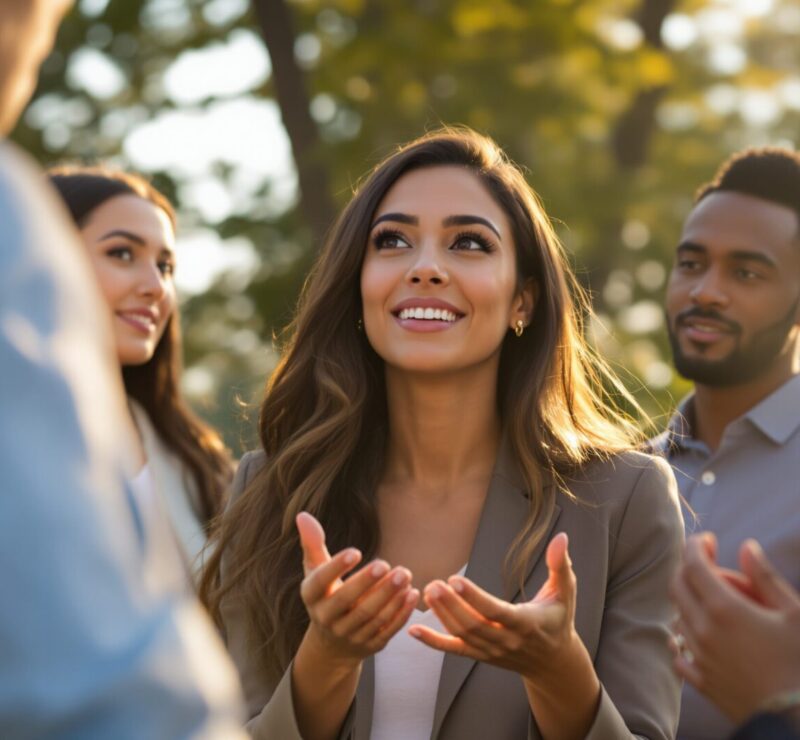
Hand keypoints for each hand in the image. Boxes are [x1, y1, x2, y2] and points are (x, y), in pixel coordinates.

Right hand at [296, 512, 418, 665]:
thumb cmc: (325, 595)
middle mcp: (327, 619)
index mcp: (312, 597)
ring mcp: (349, 635)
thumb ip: (312, 544)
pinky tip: (412, 593)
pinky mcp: (370, 645)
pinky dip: (401, 613)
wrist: (331, 644)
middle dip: (368, 583)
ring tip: (405, 574)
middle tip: (387, 564)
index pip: (320, 583)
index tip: (356, 551)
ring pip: (370, 617)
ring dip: (389, 596)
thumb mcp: (315, 570)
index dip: (336, 568)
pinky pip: (386, 630)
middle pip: (348, 602)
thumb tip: (302, 515)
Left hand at [409, 533, 581, 678]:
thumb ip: (560, 564)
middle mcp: (507, 640)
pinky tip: (414, 629)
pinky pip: (454, 650)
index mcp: (526, 623)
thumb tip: (562, 536)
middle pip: (473, 624)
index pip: (496, 611)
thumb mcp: (566, 591)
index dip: (474, 597)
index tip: (455, 580)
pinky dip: (433, 642)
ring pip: (462, 635)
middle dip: (451, 605)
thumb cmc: (558, 620)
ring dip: (441, 615)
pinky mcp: (481, 656)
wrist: (554, 663)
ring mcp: (492, 651)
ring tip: (427, 591)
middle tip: (433, 583)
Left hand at [670, 532, 799, 722]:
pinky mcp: (701, 681)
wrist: (798, 720)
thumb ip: (765, 576)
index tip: (708, 539)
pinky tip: (699, 636)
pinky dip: (685, 640)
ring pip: (678, 617)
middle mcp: (703, 630)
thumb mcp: (794, 613)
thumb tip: (746, 546)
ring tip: (713, 601)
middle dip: (688, 568)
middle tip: (708, 564)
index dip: (696, 545)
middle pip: (678, 586)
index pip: (693, 564)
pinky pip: (680, 654)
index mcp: (724, 609)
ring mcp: (699, 657)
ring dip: (689, 602)